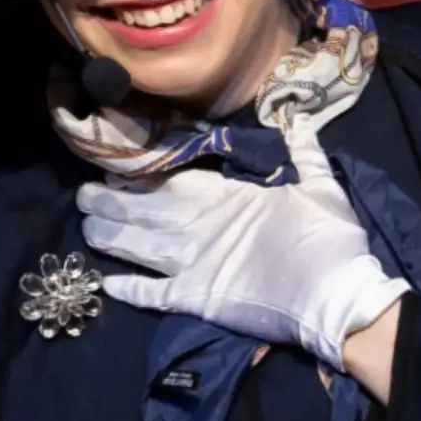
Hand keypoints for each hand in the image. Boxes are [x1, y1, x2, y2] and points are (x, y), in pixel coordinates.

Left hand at [76, 123, 409, 368]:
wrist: (337, 299)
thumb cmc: (330, 240)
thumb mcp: (321, 188)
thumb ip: (305, 153)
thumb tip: (300, 120)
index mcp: (224, 197)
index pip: (169, 179)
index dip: (139, 175)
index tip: (115, 167)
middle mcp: (197, 227)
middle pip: (140, 210)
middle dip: (108, 202)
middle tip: (83, 195)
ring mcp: (192, 264)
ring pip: (136, 247)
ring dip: (107, 236)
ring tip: (85, 229)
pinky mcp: (195, 300)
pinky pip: (152, 294)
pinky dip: (127, 289)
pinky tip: (106, 284)